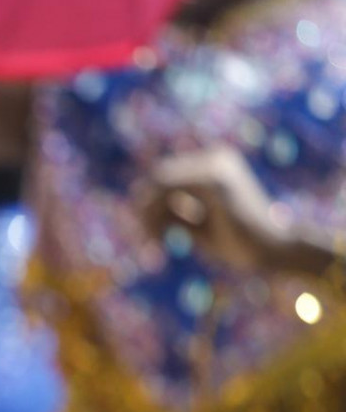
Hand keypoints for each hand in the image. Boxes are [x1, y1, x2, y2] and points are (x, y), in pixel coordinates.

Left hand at [138, 146, 291, 270]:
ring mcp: (216, 166)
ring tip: (153, 242)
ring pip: (159, 184)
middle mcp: (215, 158)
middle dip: (144, 208)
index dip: (148, 202)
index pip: (165, 175)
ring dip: (148, 216)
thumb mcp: (195, 224)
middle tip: (145, 239)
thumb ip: (172, 210)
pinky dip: (155, 216)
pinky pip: (168, 191)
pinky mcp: (214, 181)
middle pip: (159, 176)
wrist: (274, 252)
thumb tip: (136, 203)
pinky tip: (159, 240)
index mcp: (214, 165)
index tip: (147, 232)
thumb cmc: (237, 242)